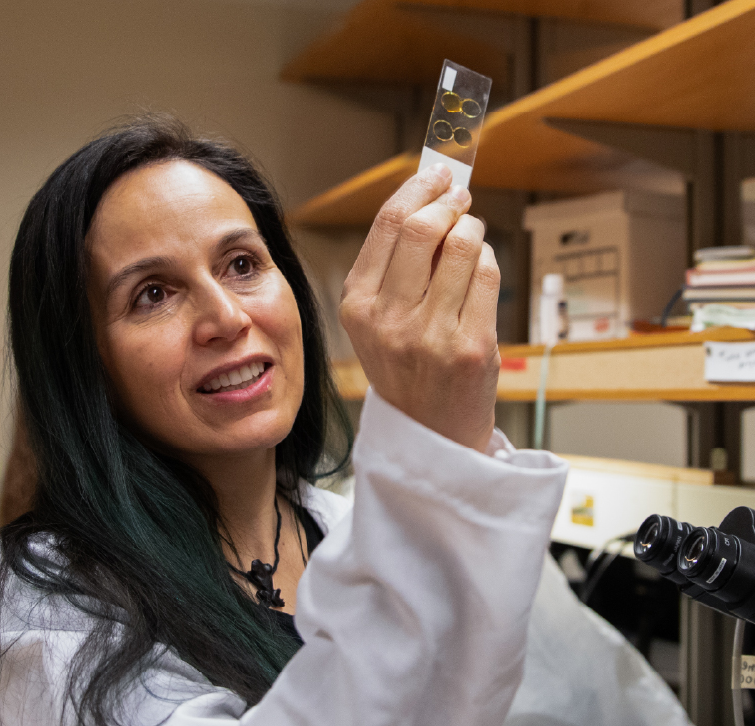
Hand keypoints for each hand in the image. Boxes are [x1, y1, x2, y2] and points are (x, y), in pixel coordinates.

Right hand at [339, 164, 500, 451]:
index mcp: (358, 306)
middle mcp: (388, 319)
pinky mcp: (470, 346)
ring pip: (462, 244)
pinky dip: (488, 262)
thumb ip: (394, 265)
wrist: (428, 432)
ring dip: (473, 229)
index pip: (388, 224)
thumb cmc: (406, 369)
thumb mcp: (378, 320)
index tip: (437, 174)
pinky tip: (479, 273)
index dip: (419, 187)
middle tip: (460, 198)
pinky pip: (488, 274)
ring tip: (470, 237)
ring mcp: (430, 334)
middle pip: (423, 226)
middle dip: (449, 201)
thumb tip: (431, 197)